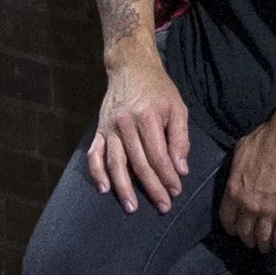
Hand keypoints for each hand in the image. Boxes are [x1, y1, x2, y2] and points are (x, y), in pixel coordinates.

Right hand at [88, 53, 189, 213]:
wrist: (130, 67)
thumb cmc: (158, 89)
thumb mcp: (177, 108)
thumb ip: (180, 139)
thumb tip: (181, 169)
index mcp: (148, 118)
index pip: (159, 156)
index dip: (168, 176)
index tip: (176, 191)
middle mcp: (126, 124)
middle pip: (139, 164)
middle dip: (152, 188)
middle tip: (163, 206)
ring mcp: (109, 128)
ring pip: (116, 163)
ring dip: (124, 188)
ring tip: (132, 207)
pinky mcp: (99, 130)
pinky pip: (94, 155)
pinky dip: (97, 173)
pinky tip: (104, 189)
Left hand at [219, 109, 275, 254]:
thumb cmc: (267, 139)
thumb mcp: (241, 150)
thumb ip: (236, 168)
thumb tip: (236, 174)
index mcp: (234, 190)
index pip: (227, 218)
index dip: (231, 227)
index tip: (235, 230)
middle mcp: (248, 206)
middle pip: (244, 231)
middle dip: (247, 238)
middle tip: (251, 240)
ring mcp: (269, 212)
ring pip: (262, 237)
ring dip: (262, 244)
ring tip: (265, 247)